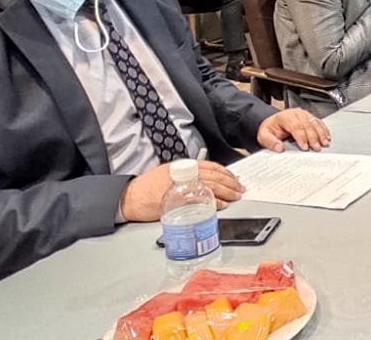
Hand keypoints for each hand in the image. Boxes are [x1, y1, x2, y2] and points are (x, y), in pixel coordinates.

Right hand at [120, 161, 246, 220]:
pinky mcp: (178, 199)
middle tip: (240, 189)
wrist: (130, 196)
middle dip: (230, 183)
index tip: (235, 178)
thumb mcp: (168, 172)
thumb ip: (186, 174)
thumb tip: (204, 180)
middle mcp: (184, 173)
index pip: (210, 166)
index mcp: (183, 166)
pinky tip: (221, 204)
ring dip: (226, 192)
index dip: (226, 172)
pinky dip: (213, 202)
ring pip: (211, 186)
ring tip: (235, 196)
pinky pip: (200, 199)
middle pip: (214, 176)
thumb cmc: (147, 186)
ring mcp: (182, 186)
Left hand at [256, 108, 330, 151]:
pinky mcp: (310, 117)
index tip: (304, 147)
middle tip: (316, 147)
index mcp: (285, 116)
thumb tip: (279, 147)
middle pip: (307, 125)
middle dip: (313, 137)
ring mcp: (304, 114)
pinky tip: (326, 137)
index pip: (295, 126)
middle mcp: (296, 113)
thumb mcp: (264, 136)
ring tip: (324, 143)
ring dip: (321, 134)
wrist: (273, 124)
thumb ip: (270, 142)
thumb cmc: (271, 130)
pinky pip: (319, 122)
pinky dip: (324, 130)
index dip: (301, 137)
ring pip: (315, 122)